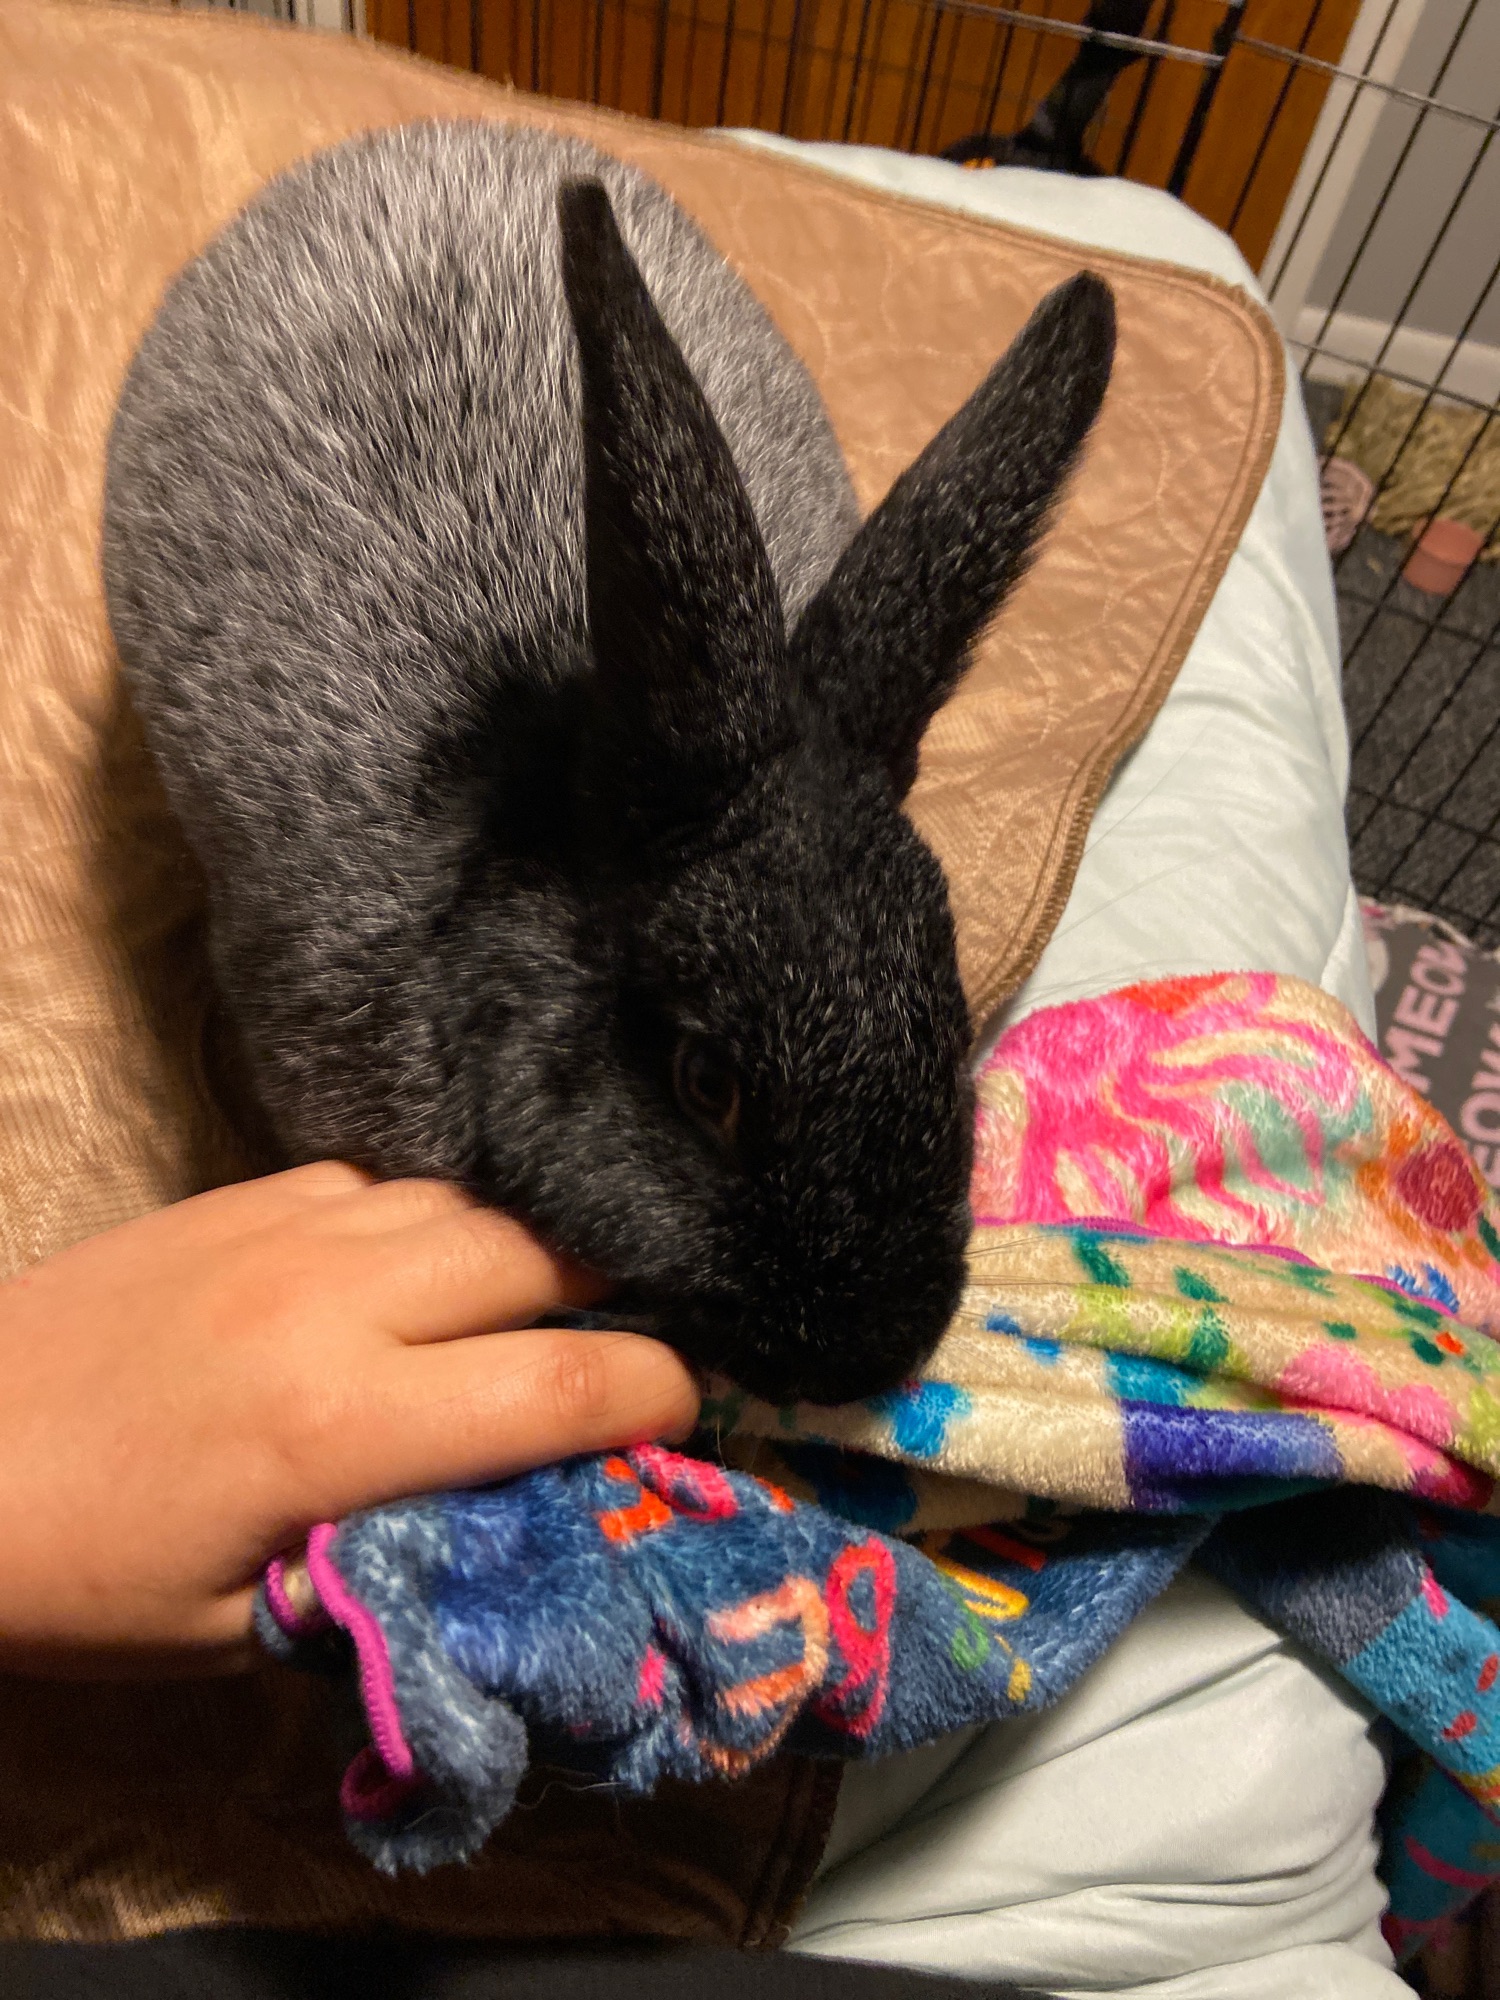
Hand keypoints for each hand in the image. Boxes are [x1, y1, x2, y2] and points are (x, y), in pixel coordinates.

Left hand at [0, 1164, 698, 1675]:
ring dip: (518, 1257)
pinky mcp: (240, 1194)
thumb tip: (513, 1519)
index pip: (563, 1387)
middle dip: (606, 1304)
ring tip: (516, 1313)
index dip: (657, 1394)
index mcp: (338, 1426)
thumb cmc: (84, 1575)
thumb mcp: (244, 1629)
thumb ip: (395, 1560)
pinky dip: (426, 1224)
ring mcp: (284, 1230)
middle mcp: (330, 1302)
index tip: (678, 1414)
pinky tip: (405, 1275)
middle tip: (606, 1357)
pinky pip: (383, 1182)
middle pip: (542, 1257)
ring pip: (469, 1203)